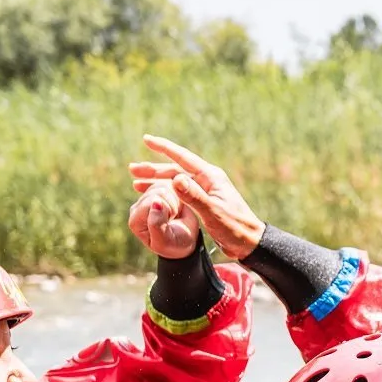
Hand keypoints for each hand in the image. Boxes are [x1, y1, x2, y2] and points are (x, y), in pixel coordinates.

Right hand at [127, 136, 265, 259]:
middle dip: (153, 169)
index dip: (164, 148)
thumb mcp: (213, 212)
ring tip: (136, 182)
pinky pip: (179, 193)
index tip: (147, 139)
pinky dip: (165, 193)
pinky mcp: (203, 202)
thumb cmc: (235, 227)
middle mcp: (207, 180)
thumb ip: (194, 196)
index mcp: (211, 177)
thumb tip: (175, 178)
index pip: (183, 158)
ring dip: (156, 181)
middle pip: (175, 170)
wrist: (249, 242)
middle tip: (132, 169)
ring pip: (175, 182)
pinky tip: (153, 195)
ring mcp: (205, 191)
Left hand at [128, 183, 200, 259]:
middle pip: (157, 191)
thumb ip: (157, 224)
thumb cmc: (175, 244)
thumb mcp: (165, 241)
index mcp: (136, 221)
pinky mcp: (157, 191)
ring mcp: (147, 198)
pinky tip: (177, 205)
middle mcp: (138, 208)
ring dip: (176, 199)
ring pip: (164, 184)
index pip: (151, 201)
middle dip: (172, 204)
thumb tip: (155, 202)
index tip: (170, 223)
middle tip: (174, 219)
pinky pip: (169, 181)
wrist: (185, 241)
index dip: (167, 210)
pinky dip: (177, 192)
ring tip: (175, 213)